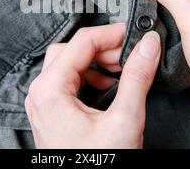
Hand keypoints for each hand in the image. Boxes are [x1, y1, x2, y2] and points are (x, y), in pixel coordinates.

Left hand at [25, 24, 160, 147]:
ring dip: (96, 62)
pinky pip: (68, 82)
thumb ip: (136, 78)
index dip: (111, 33)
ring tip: (122, 71)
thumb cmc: (96, 166)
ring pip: (69, 64)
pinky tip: (109, 87)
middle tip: (130, 53)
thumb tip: (148, 46)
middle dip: (103, 48)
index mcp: (50, 90)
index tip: (135, 34)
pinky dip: (90, 77)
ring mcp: (44, 103)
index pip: (81, 42)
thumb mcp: (123, 120)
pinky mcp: (52, 113)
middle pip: (71, 50)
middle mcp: (41, 93)